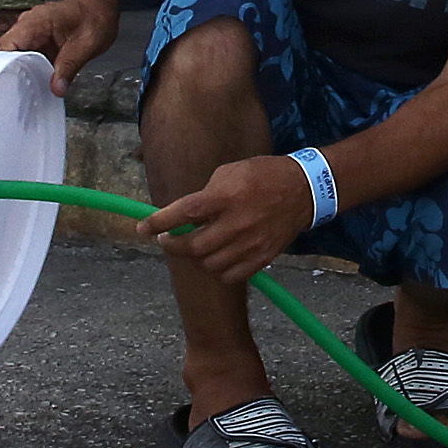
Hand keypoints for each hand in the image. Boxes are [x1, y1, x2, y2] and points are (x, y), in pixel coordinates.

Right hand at [0, 0, 118, 92]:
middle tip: (28, 91)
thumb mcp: (86, 45)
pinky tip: (42, 81)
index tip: (15, 83)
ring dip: (25, 73)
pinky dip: (33, 71)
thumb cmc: (95, 18)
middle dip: (16, 73)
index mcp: (36, 22)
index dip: (7, 65)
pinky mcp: (37, 43)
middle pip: (8, 54)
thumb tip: (56, 88)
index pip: (7, 45)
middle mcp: (28, 26)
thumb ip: (69, 66)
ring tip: (36, 89)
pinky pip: (28, 59)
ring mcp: (31, 34)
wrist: (100, 8)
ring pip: (17, 58)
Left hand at [141, 153, 316, 283]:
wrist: (304, 190)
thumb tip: (183, 217)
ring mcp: (251, 243)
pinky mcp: (262, 257)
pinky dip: (218, 269)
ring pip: (209, 264)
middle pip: (193, 247)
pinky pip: (230, 275)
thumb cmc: (263, 175)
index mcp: (227, 196)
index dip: (159, 222)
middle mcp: (237, 222)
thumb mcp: (229, 173)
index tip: (143, 228)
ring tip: (197, 246)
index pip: (184, 213)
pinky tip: (218, 256)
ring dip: (196, 257)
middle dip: (173, 246)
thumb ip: (205, 196)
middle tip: (168, 240)